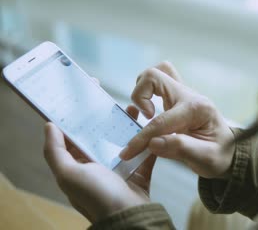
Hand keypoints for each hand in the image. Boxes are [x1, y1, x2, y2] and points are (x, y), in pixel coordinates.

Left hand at [43, 106, 156, 222]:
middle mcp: (97, 167)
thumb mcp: (68, 174)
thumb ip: (55, 151)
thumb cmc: (97, 197)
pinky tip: (150, 126)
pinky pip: (143, 152)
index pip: (74, 138)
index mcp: (78, 166)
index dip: (77, 120)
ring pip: (123, 141)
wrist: (130, 216)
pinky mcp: (138, 171)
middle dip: (106, 119)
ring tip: (134, 110)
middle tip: (111, 101)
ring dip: (128, 126)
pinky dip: (148, 140)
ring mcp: (119, 169)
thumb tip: (48, 126)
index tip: (83, 100)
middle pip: (100, 137)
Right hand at [119, 62, 234, 178]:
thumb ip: (180, 149)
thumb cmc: (220, 156)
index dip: (142, 138)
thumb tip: (152, 142)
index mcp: (198, 109)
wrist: (229, 152)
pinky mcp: (176, 98)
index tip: (128, 152)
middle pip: (155, 75)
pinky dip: (146, 93)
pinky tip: (148, 113)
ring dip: (143, 91)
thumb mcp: (206, 159)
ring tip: (146, 115)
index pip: (161, 121)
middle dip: (140, 96)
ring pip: (156, 73)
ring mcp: (182, 94)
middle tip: (145, 119)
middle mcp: (189, 96)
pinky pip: (158, 83)